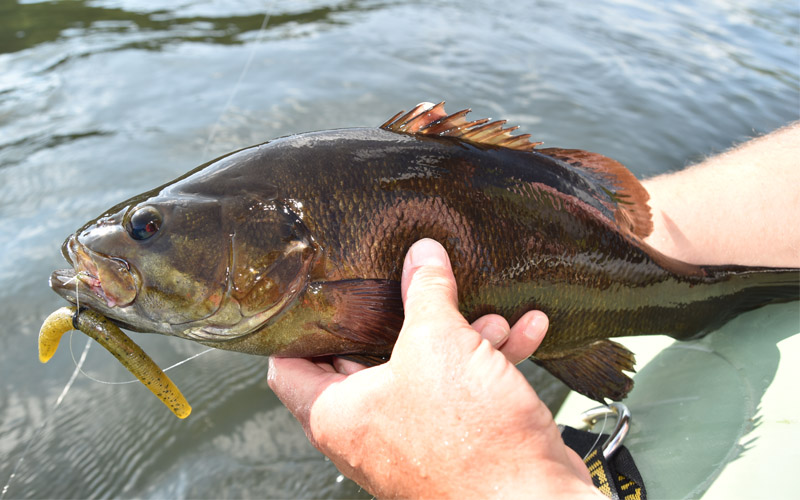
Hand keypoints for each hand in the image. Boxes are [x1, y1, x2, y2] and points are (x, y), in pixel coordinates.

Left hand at [268, 239, 599, 498]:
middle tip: (416, 288)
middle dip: (403, 320)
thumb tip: (422, 256)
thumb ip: (425, 293)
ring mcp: (413, 438)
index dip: (299, 329)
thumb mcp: (439, 344)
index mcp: (337, 414)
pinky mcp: (456, 442)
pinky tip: (524, 334)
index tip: (319, 298)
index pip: (289, 366)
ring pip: (425, 370)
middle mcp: (368, 431)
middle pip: (367, 358)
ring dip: (462, 337)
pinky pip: (462, 390)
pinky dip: (489, 361)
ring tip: (491, 315)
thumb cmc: (469, 443)